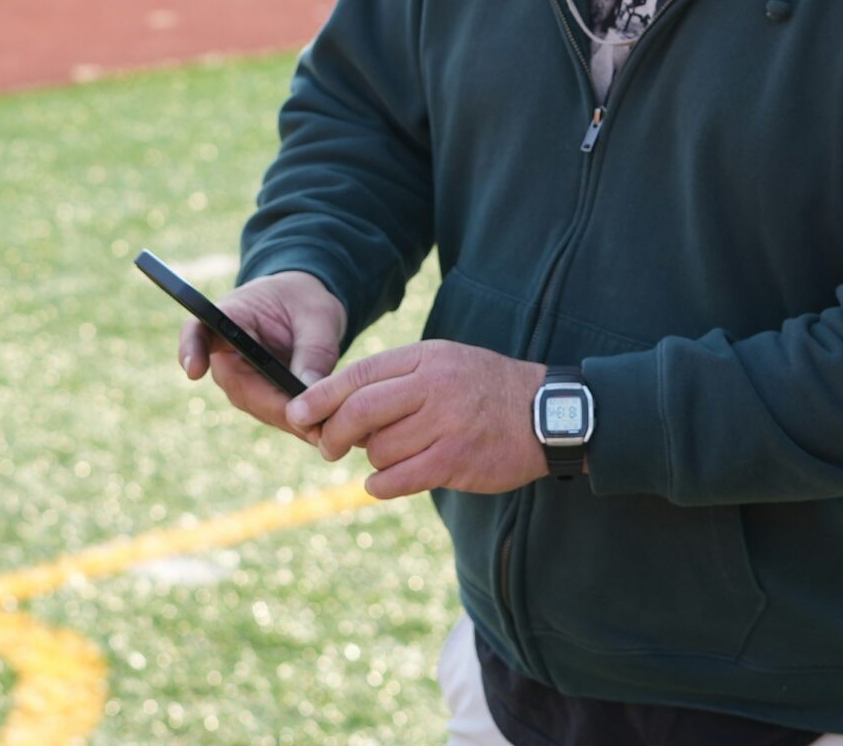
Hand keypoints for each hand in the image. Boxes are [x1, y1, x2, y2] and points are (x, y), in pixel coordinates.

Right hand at [178, 270, 345, 441]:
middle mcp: (226, 354)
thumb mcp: (317, 314)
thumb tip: (309, 388)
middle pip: (238, 385)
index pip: (198, 332)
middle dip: (272, 405)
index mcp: (230, 317)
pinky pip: (274, 413)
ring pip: (258, 406)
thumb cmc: (305, 301)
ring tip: (321, 428)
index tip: (194, 370)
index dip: (191, 351)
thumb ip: (313, 348)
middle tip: (306, 420)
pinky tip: (323, 429)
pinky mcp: (258, 397)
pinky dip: (298, 423)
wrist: (306, 309)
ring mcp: (240, 380)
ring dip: (288, 419)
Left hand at [285, 341, 549, 499]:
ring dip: (372, 460)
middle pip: (359, 412)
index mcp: (426, 357)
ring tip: (391, 456)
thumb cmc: (486, 389)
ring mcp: (446, 424)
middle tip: (328, 448)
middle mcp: (434, 386)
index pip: (359, 374)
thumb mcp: (444, 364)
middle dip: (332, 435)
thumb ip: (397, 379)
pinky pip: (398, 479)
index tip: (296, 413)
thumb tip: (340, 408)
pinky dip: (381, 484)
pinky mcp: (455, 461)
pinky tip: (386, 482)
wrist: (547, 413)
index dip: (319, 396)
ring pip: (378, 449)